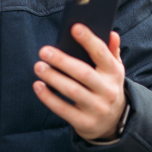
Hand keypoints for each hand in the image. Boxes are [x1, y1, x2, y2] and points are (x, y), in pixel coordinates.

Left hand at [33, 24, 125, 140]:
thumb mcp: (114, 69)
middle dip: (62, 61)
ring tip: (38, 66)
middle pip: (84, 73)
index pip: (102, 54)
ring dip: (53, 78)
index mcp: (114, 73)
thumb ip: (111, 51)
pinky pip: (64, 110)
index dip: (89, 40)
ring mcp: (97, 108)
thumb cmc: (106, 86)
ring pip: (72, 91)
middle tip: (44, 51)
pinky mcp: (85, 123)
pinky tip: (38, 86)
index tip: (74, 28)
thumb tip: (112, 33)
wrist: (114, 122)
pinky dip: (49, 98)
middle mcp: (108, 91)